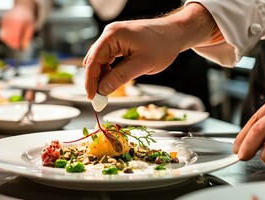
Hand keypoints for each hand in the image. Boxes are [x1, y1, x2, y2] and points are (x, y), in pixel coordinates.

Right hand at [0, 0, 35, 49]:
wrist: (22, 9)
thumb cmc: (27, 18)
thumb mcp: (31, 27)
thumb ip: (28, 37)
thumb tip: (24, 46)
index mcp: (17, 23)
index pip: (14, 37)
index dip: (16, 45)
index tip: (19, 48)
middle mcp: (9, 21)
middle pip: (8, 38)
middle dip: (12, 44)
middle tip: (17, 47)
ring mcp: (4, 21)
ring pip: (3, 37)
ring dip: (8, 42)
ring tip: (15, 43)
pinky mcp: (1, 22)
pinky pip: (2, 34)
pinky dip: (6, 37)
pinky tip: (12, 37)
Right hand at [83, 3, 215, 99]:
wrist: (175, 34)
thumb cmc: (162, 46)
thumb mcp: (142, 65)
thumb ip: (120, 77)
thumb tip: (102, 90)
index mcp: (113, 35)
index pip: (93, 60)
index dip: (90, 80)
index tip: (91, 97)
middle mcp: (110, 34)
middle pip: (94, 60)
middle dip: (94, 80)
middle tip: (98, 99)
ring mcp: (113, 37)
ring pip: (100, 61)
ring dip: (101, 77)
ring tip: (105, 93)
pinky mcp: (118, 42)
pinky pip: (108, 59)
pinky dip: (108, 71)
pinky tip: (111, 81)